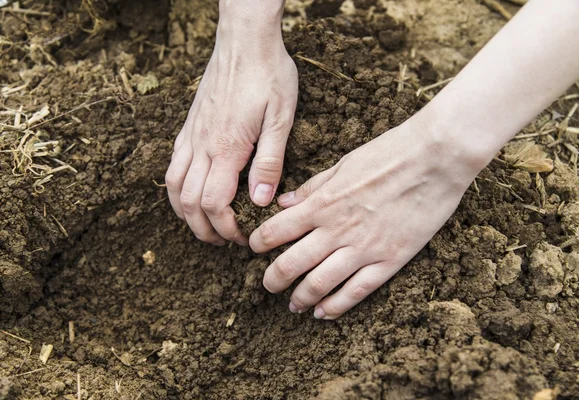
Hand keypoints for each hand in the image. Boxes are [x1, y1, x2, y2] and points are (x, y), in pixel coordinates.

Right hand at [165, 11, 297, 245]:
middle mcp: (202, 145)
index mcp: (227, 148)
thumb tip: (259, 201)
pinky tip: (190, 193)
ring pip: (174, 187)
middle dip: (204, 230)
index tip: (242, 238)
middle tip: (223, 241)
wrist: (244, 39)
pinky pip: (172, 165)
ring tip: (204, 226)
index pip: (215, 204)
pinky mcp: (189, 126)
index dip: (226, 228)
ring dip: (186, 214)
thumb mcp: (281, 118)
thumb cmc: (269, 75)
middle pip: (189, 203)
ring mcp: (191, 135)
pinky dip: (177, 189)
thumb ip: (269, 162)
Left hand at [249, 114, 485, 318]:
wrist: (436, 158)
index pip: (275, 231)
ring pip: (319, 284)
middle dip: (272, 279)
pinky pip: (356, 291)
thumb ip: (312, 187)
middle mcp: (336, 230)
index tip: (254, 249)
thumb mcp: (343, 164)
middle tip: (268, 285)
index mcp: (322, 203)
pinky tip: (323, 313)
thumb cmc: (390, 153)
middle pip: (291, 264)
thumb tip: (283, 203)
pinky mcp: (390, 260)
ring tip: (292, 305)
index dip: (258, 243)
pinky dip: (335, 306)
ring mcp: (363, 248)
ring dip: (300, 297)